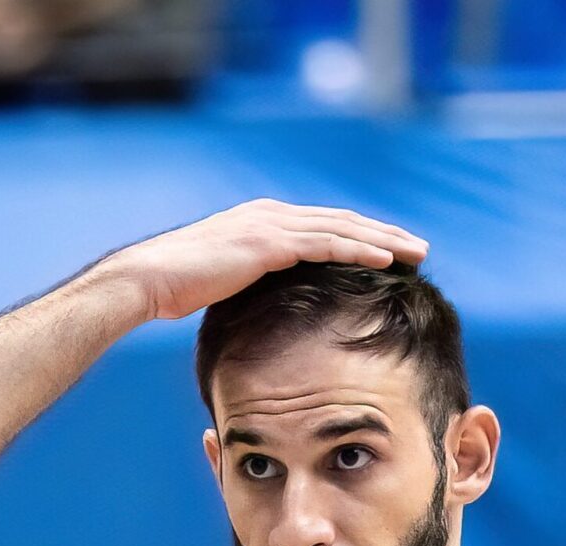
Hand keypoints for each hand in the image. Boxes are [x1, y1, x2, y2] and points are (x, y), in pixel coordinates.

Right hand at [104, 200, 429, 322]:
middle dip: (382, 233)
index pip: (323, 226)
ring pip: (342, 229)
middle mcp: (271, 215)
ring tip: (416, 253)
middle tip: (418, 248)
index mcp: (261, 222)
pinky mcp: (270, 243)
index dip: (359, 236)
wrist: (147, 280)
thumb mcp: (220, 283)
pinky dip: (360, 250)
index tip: (389, 250)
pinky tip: (387, 260)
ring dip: (383, 239)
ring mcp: (271, 225)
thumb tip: (263, 310)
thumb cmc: (173, 290)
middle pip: (341, 222)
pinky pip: (327, 245)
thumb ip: (248, 284)